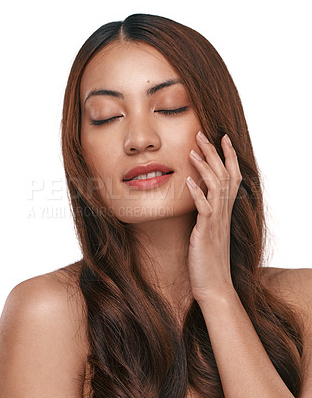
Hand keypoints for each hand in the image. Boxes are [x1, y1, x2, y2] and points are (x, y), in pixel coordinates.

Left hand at [186, 131, 241, 303]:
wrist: (213, 286)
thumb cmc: (208, 259)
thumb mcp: (208, 230)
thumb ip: (206, 213)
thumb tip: (197, 195)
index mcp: (225, 211)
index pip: (232, 177)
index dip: (229, 156)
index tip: (222, 138)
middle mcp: (224, 213)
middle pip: (225, 176)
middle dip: (214, 153)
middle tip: (202, 134)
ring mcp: (216, 222)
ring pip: (216, 187)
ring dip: (205, 168)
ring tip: (193, 151)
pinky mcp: (206, 233)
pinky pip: (205, 209)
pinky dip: (197, 194)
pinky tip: (188, 182)